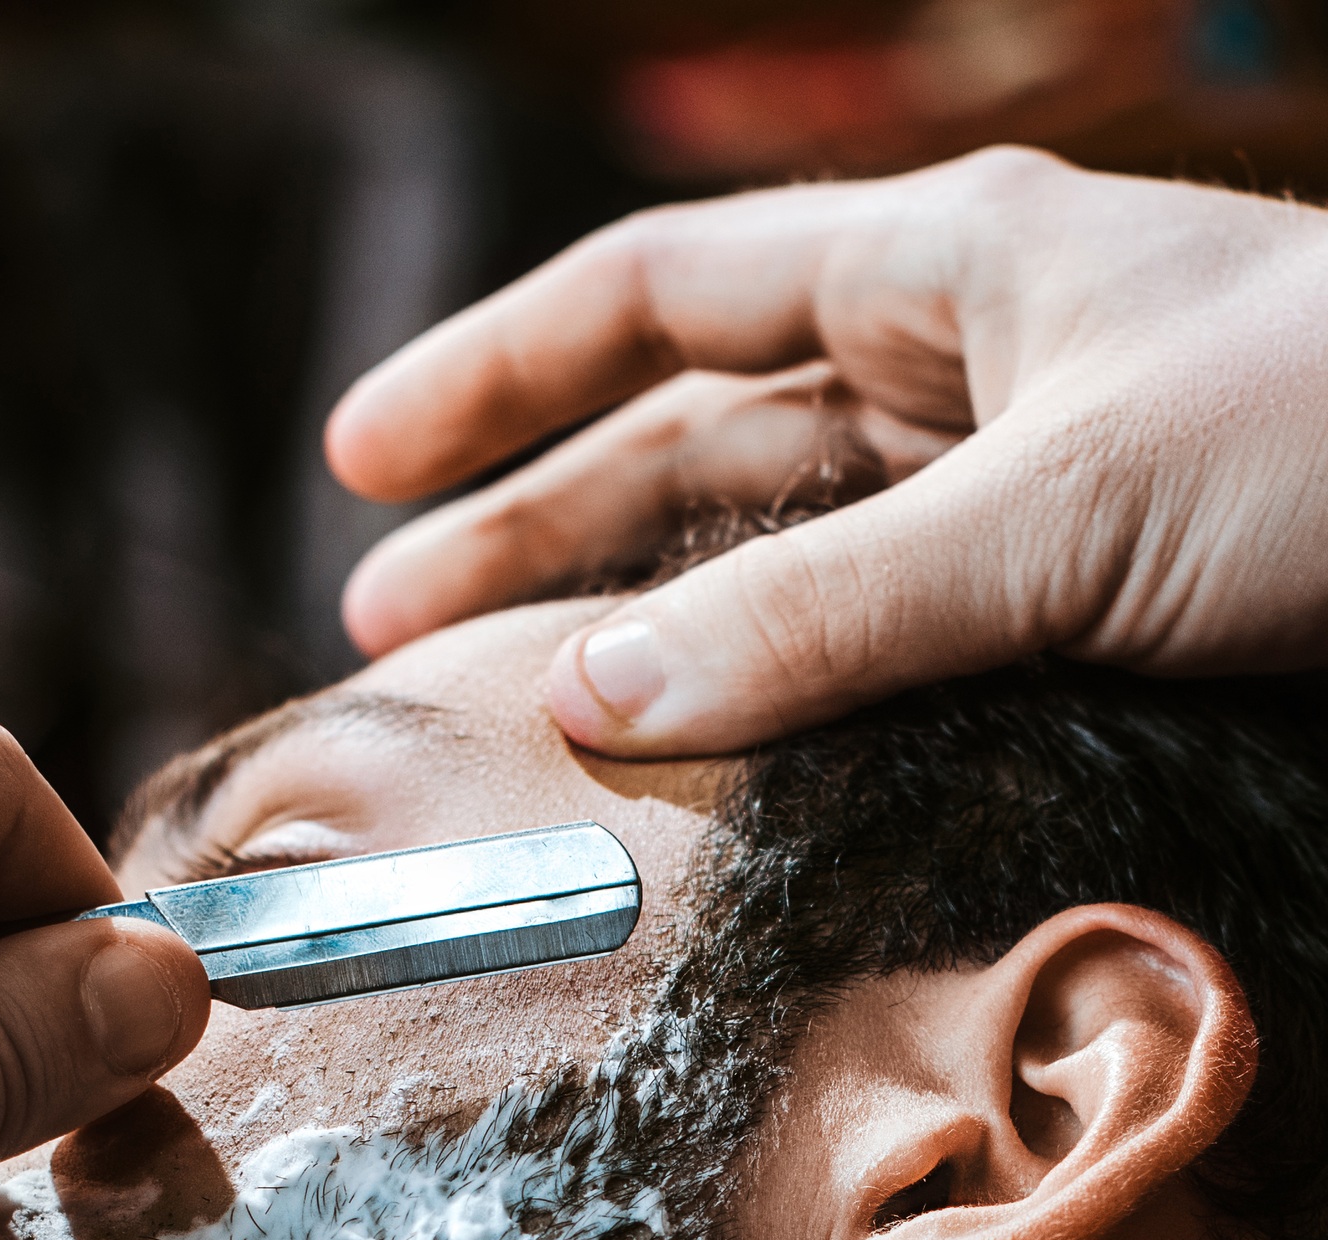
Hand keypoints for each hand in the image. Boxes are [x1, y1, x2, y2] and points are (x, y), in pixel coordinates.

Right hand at [326, 146, 1327, 754]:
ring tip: (517, 721)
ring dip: (643, 634)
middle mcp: (962, 382)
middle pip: (690, 441)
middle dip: (533, 526)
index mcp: (945, 278)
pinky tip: (703, 773)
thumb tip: (583, 702)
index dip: (498, 373)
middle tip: (392, 631)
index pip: (660, 297)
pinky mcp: (1063, 627)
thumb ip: (820, 609)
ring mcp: (1011, 512)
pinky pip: (870, 662)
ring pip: (772, 564)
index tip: (363, 463)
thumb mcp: (1066, 510)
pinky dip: (774, 713)